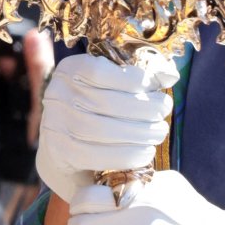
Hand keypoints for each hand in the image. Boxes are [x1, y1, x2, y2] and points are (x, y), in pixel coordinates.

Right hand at [35, 51, 176, 205]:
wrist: (63, 154)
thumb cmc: (95, 113)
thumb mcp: (109, 88)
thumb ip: (135, 79)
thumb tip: (171, 74)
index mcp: (69, 69)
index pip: (100, 71)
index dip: (133, 79)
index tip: (157, 87)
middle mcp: (56, 94)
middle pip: (105, 101)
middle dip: (143, 107)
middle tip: (164, 112)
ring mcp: (53, 124)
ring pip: (101, 128)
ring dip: (139, 132)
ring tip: (159, 132)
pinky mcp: (59, 153)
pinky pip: (95, 154)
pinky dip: (126, 154)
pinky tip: (145, 152)